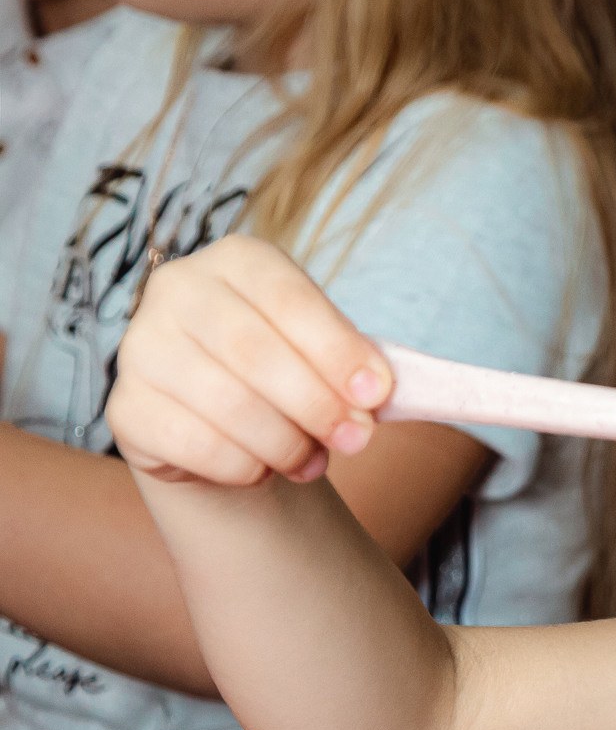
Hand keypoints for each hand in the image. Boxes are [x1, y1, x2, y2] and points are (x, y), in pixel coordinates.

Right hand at [106, 236, 392, 486]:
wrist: (219, 416)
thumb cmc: (285, 369)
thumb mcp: (322, 352)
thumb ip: (349, 365)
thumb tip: (374, 395)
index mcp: (237, 260)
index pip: (288, 299)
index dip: (337, 350)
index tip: (376, 395)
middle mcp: (177, 290)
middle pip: (254, 351)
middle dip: (316, 403)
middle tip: (355, 439)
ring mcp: (140, 347)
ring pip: (226, 402)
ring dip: (285, 443)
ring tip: (313, 461)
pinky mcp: (125, 407)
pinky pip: (194, 444)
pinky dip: (244, 466)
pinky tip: (263, 469)